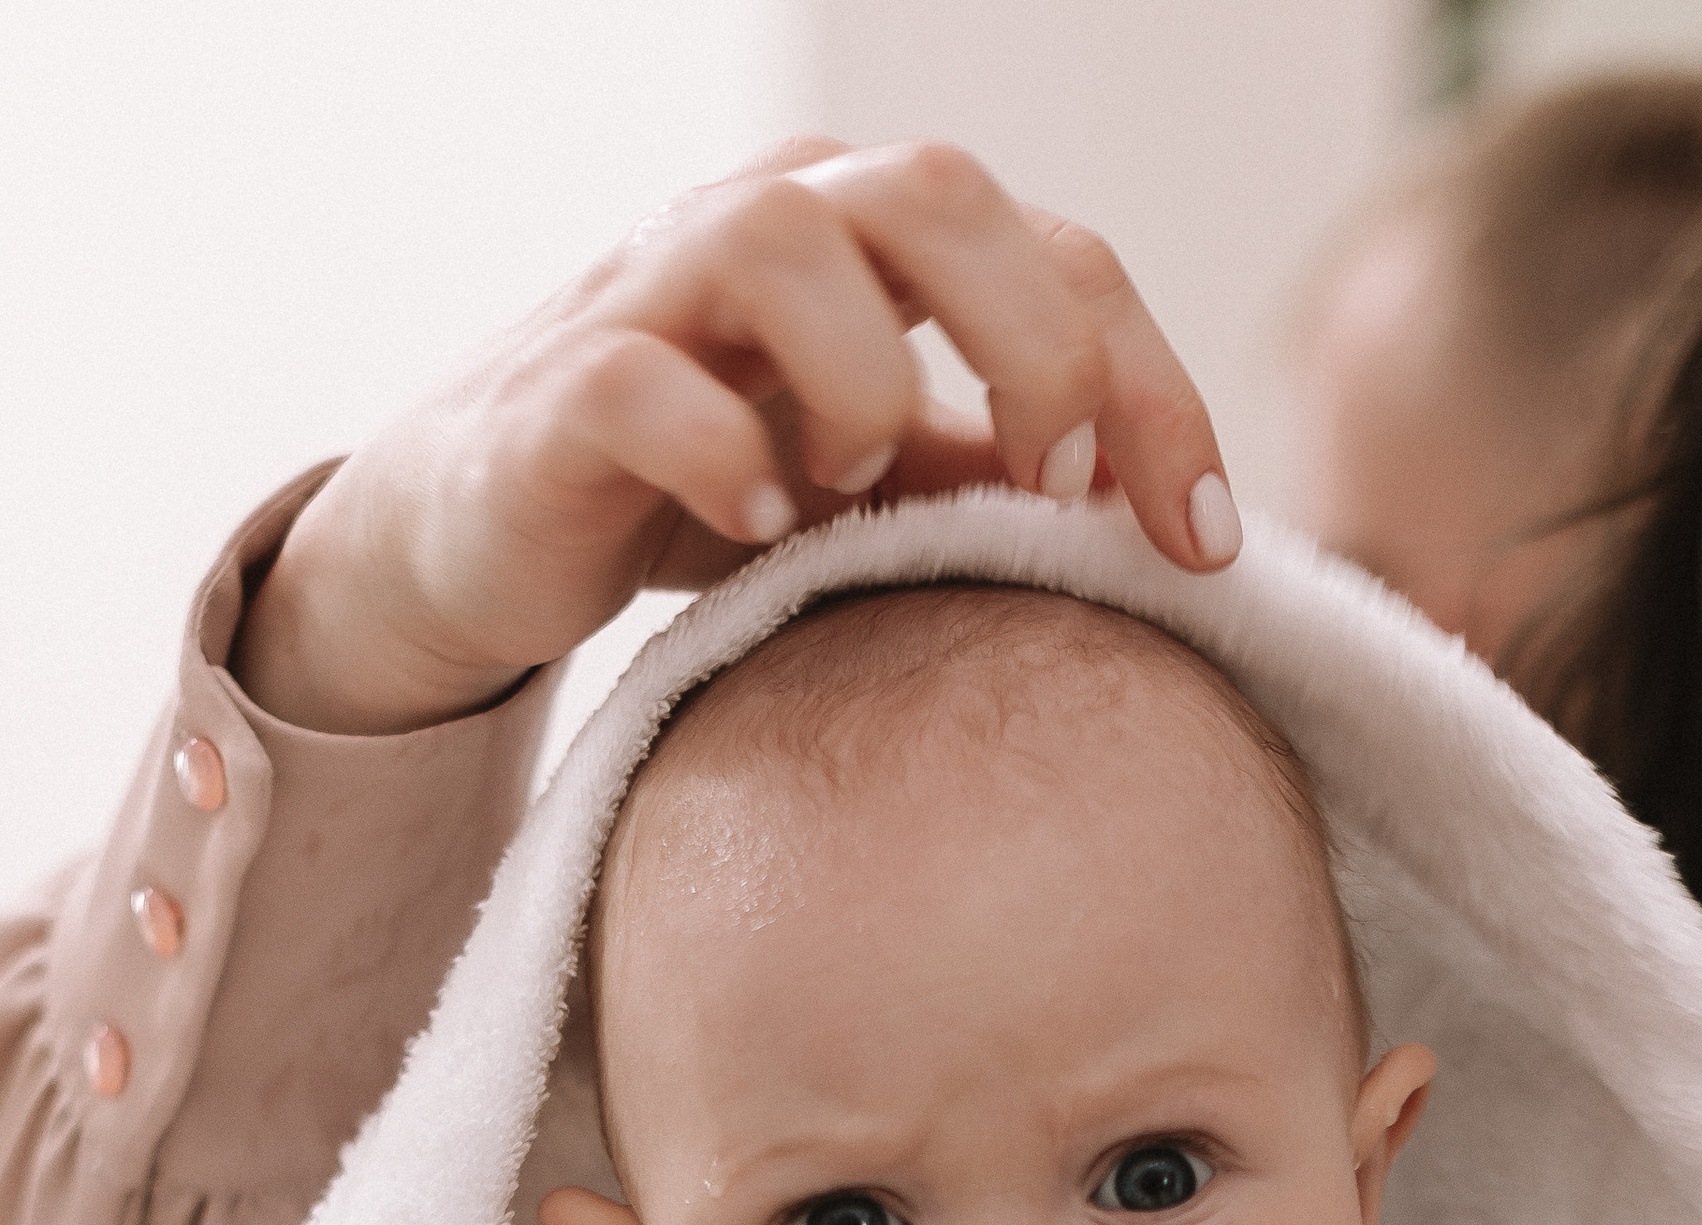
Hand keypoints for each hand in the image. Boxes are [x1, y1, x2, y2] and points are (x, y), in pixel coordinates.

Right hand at [235, 138, 1240, 737]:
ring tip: (857, 490)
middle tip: (1062, 489)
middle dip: (1038, 346)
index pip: (1059, 261)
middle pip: (940, 195)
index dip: (1157, 390)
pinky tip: (760, 527)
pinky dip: (716, 450)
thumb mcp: (875, 485)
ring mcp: (654, 294)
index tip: (1211, 545)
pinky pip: (641, 383)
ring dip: (861, 376)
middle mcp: (772, 225)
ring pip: (782, 242)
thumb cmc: (698, 491)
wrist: (483, 537)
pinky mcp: (559, 392)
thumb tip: (1149, 518)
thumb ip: (990, 474)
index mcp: (874, 242)